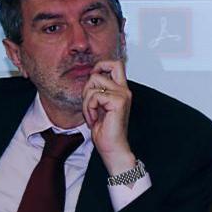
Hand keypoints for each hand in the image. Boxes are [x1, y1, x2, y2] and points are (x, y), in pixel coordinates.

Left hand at [83, 59, 135, 173]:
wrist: (112, 147)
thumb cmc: (105, 131)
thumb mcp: (98, 106)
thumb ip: (97, 91)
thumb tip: (90, 77)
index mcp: (121, 90)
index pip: (115, 64)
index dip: (101, 66)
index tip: (93, 82)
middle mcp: (124, 90)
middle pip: (107, 65)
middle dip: (91, 79)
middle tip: (90, 99)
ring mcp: (123, 95)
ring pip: (94, 82)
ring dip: (86, 100)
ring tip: (92, 114)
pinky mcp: (118, 101)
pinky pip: (94, 96)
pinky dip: (89, 108)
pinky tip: (94, 119)